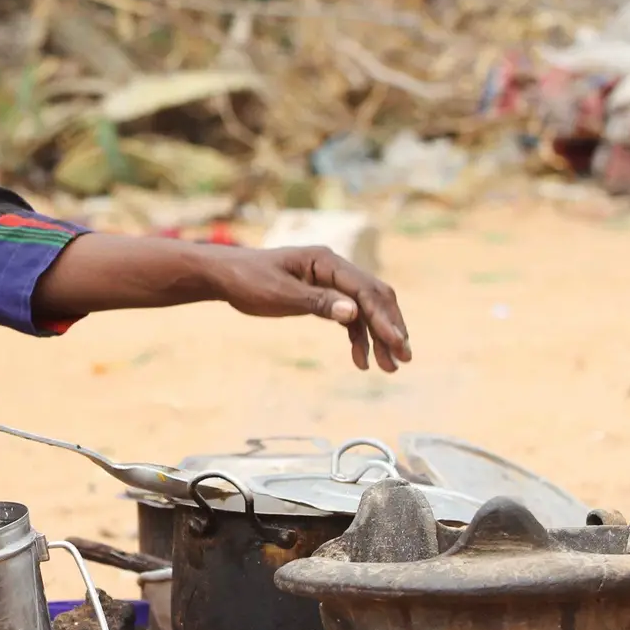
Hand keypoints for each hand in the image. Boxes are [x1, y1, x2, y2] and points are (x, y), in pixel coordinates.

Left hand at [207, 247, 411, 372]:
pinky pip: (348, 317)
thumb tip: (353, 312)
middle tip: (404, 357)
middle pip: (373, 298)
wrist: (225, 276)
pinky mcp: (322, 295)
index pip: (364, 289)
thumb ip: (316, 302)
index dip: (383, 317)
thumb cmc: (248, 280)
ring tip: (389, 367)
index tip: (398, 342)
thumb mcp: (280, 294)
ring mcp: (329, 282)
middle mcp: (333, 268)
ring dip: (377, 337)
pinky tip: (361, 360)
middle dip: (390, 327)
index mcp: (325, 261)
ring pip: (364, 309)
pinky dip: (357, 337)